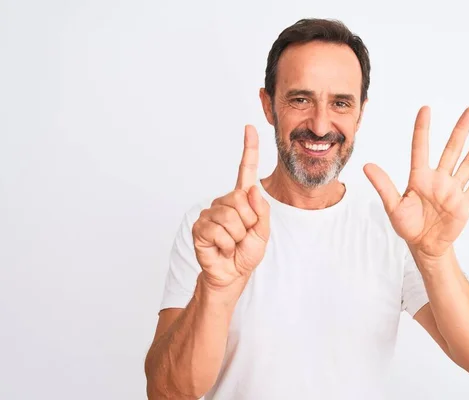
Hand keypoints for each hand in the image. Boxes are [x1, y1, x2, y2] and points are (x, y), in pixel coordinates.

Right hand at [192, 125, 269, 289]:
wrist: (232, 274)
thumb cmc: (246, 252)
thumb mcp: (263, 232)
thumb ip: (261, 211)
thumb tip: (251, 189)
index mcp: (242, 199)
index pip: (246, 169)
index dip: (249, 148)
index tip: (250, 128)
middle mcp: (225, 201)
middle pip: (240, 199)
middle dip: (248, 222)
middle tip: (243, 235)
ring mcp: (210, 212)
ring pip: (230, 217)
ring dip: (237, 236)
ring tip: (232, 243)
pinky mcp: (199, 226)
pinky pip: (218, 231)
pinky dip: (226, 244)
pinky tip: (222, 248)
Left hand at [364, 106, 468, 258]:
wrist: (424, 246)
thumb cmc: (407, 225)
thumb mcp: (393, 206)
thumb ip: (383, 185)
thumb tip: (366, 166)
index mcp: (420, 178)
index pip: (420, 148)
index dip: (422, 129)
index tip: (426, 109)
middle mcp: (439, 179)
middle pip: (452, 149)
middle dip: (461, 130)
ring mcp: (453, 190)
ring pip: (468, 163)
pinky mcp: (464, 203)